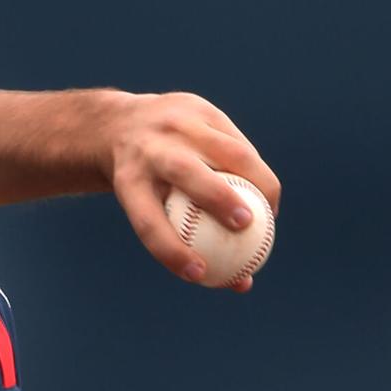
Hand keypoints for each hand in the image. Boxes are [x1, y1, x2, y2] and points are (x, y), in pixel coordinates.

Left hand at [101, 91, 280, 291]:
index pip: (148, 222)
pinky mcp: (197, 106)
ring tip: (270, 212)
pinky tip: (263, 189)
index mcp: (127, 180)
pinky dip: (253, 167)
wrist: (119, 126)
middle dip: (219, 198)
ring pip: (227, 151)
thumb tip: (239, 284)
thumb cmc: (141, 185)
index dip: (173, 252)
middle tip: (247, 226)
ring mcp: (173, 122)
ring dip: (258, 181)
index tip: (201, 275)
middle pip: (186, 174)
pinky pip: (236, 141)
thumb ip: (189, 242)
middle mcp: (149, 148)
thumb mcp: (145, 207)